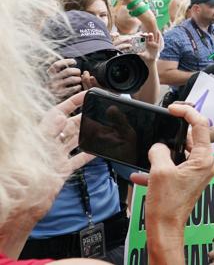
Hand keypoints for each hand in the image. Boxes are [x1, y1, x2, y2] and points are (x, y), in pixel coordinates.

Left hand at [32, 92, 93, 220]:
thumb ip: (47, 131)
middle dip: (85, 117)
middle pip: (69, 125)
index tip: (86, 94)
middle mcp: (49, 145)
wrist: (23, 207)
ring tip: (104, 128)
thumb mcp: (34, 150)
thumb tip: (60, 116)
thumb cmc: (22, 180)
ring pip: (76, 140)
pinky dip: (88, 154)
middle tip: (101, 112)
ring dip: (89, 134)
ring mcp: (56, 157)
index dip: (72, 102)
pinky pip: (78, 159)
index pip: (58, 112)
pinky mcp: (61, 170)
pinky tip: (97, 150)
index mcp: (40, 135)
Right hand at [48, 58, 83, 99]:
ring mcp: (55, 88)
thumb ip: (61, 71)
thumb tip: (74, 63)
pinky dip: (77, 87)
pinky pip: (73, 88)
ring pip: (72, 79)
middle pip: (67, 71)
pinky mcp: (60, 95)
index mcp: (48, 74)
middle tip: (78, 73)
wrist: (45, 103)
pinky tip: (78, 87)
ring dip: (78, 79)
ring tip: (78, 80)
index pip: (57, 65)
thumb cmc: (54, 88)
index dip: (67, 61)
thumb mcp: (54, 78)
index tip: (74, 62)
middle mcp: (51, 80)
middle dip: (76, 71)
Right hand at [131, 103, 213, 228]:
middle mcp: (205, 164)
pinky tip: (140, 174)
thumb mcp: (159, 171)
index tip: (173, 109)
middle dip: (174, 133)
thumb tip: (158, 146)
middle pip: (192, 137)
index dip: (187, 112)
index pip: (201, 125)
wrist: (165, 229)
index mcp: (204, 159)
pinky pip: (175, 166)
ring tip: (149, 153)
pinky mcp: (188, 180)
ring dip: (164, 151)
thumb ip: (159, 150)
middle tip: (161, 125)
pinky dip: (159, 167)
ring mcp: (197, 172)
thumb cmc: (166, 204)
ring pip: (181, 151)